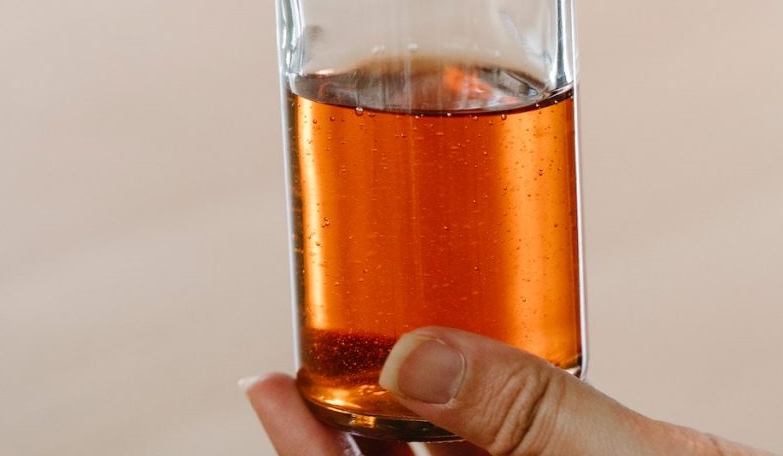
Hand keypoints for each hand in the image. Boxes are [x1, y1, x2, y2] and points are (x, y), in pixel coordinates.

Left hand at [244, 326, 775, 454]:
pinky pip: (496, 447)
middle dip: (351, 414)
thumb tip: (412, 351)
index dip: (301, 448)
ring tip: (382, 337)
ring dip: (408, 402)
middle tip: (322, 339)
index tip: (260, 380)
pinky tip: (466, 362)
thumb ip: (523, 412)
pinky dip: (471, 403)